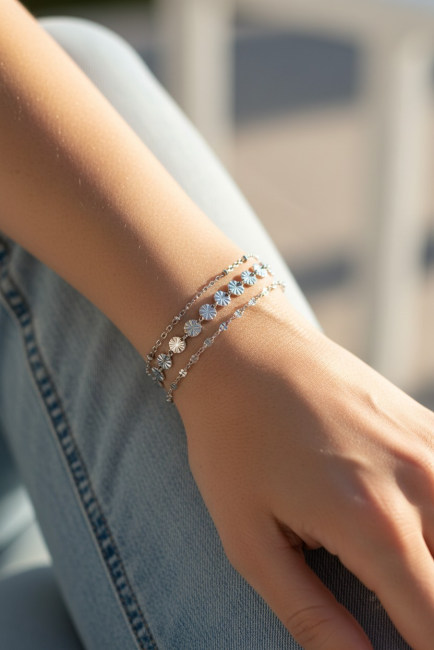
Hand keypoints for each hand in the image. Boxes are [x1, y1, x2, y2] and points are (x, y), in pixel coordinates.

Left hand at [176, 288, 433, 649]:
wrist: (243, 351)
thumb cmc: (234, 442)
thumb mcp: (249, 538)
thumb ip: (309, 614)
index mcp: (374, 526)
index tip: (398, 644)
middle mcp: (422, 484)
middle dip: (428, 610)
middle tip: (392, 605)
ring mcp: (433, 447)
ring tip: (400, 571)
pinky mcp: (429, 424)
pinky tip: (413, 524)